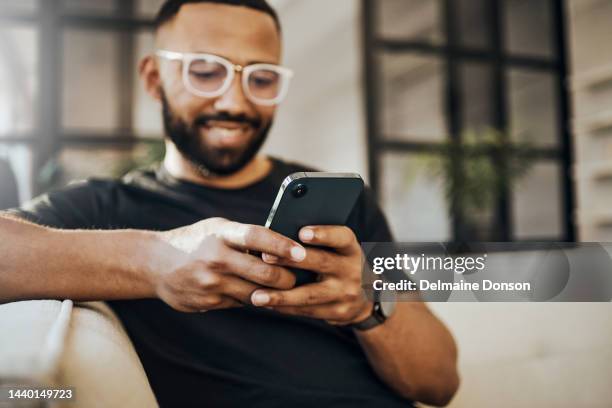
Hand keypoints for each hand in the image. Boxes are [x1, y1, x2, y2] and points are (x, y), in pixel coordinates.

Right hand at [150, 217, 305, 312]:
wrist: (155, 264)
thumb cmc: (197, 241)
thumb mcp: (217, 229)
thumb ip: (245, 236)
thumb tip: (283, 246)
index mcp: (221, 234)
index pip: (258, 237)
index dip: (282, 246)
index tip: (302, 252)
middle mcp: (217, 258)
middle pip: (264, 273)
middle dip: (287, 278)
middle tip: (297, 276)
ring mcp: (212, 282)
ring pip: (257, 294)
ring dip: (274, 293)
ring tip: (285, 288)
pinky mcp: (209, 302)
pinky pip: (242, 303)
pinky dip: (253, 299)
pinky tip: (260, 294)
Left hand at [250, 226, 372, 324]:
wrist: (365, 299)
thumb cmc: (339, 264)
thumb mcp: (338, 250)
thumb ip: (318, 243)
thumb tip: (279, 236)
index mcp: (350, 248)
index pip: (341, 237)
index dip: (323, 234)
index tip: (302, 233)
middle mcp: (352, 270)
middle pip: (322, 263)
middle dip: (292, 261)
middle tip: (266, 257)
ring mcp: (346, 293)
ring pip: (311, 294)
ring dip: (282, 296)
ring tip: (257, 296)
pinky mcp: (337, 312)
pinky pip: (307, 310)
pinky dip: (284, 308)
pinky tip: (266, 304)